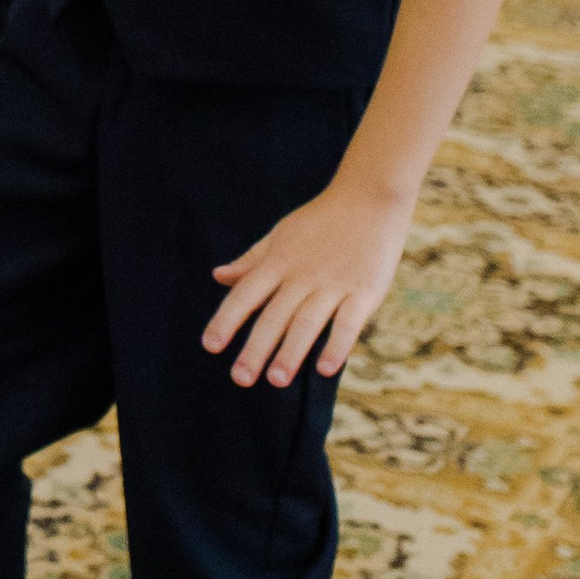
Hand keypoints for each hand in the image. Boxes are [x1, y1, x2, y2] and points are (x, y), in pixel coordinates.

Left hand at [204, 177, 412, 388]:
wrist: (369, 198)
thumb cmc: (321, 220)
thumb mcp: (280, 236)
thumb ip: (251, 261)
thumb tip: (217, 276)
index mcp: (278, 263)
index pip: (245, 295)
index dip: (226, 320)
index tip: (210, 346)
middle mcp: (301, 276)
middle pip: (273, 316)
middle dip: (255, 348)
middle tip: (240, 378)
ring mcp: (334, 284)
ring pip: (307, 322)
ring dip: (291, 352)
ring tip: (276, 380)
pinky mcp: (365, 291)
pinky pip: (349, 322)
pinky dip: (337, 345)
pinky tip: (325, 368)